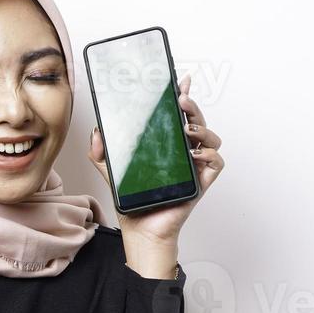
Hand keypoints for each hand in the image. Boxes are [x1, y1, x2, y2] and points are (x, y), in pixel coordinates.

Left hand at [87, 72, 224, 273]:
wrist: (141, 231)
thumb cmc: (134, 202)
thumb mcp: (111, 172)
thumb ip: (101, 152)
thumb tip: (96, 131)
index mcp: (167, 146)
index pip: (178, 116)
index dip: (182, 96)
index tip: (179, 81)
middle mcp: (183, 153)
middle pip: (197, 121)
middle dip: (193, 106)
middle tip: (181, 99)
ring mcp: (194, 167)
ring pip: (211, 138)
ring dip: (203, 128)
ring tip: (187, 128)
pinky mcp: (200, 183)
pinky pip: (216, 163)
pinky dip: (210, 154)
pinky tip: (196, 153)